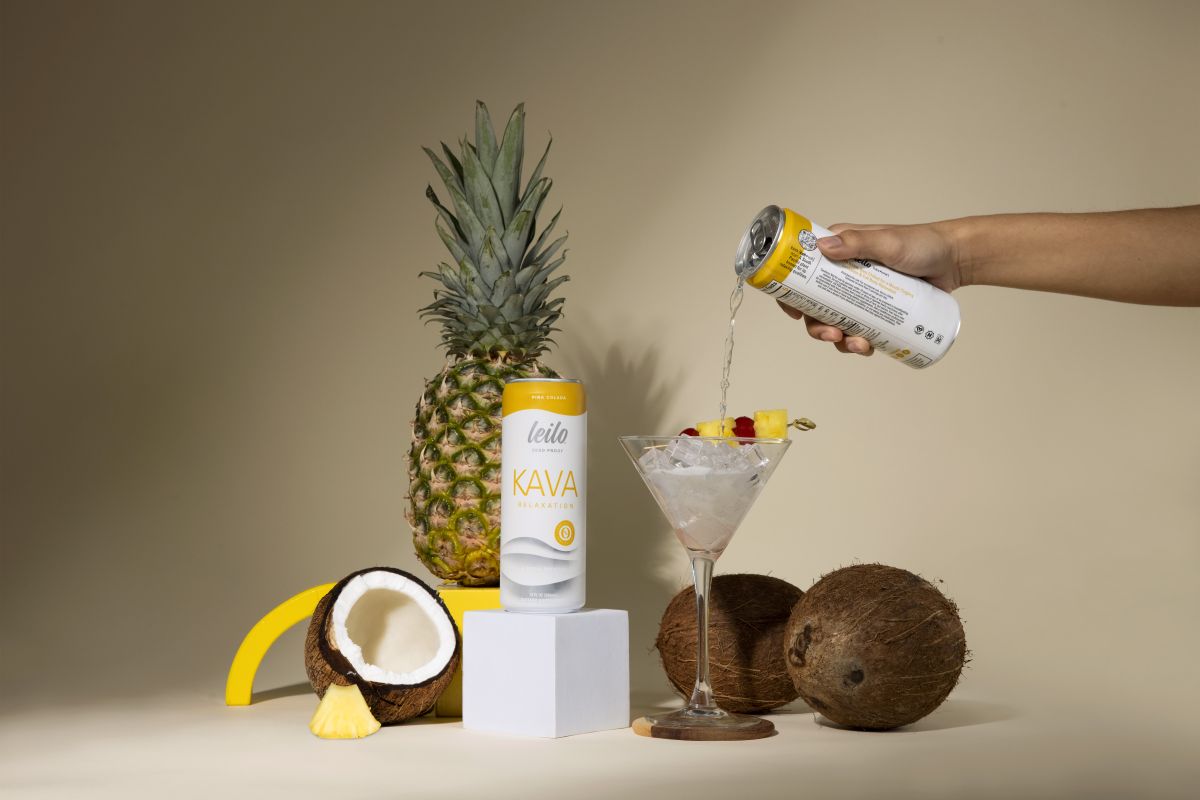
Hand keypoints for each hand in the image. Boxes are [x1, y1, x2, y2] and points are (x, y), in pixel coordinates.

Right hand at [779, 221, 963, 355]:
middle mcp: (843, 273)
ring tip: (859, 346)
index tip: (794, 313)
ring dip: (840, 340)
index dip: (791, 294)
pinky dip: (859, 343)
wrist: (954, 260)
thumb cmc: (922, 244)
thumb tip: (823, 247)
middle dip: (818, 327)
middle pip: (816, 305)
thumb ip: (858, 242)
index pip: (803, 271)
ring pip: (836, 322)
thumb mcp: (888, 242)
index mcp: (838, 251)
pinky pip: (859, 330)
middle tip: (832, 335)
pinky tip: (869, 348)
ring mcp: (859, 294)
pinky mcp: (875, 310)